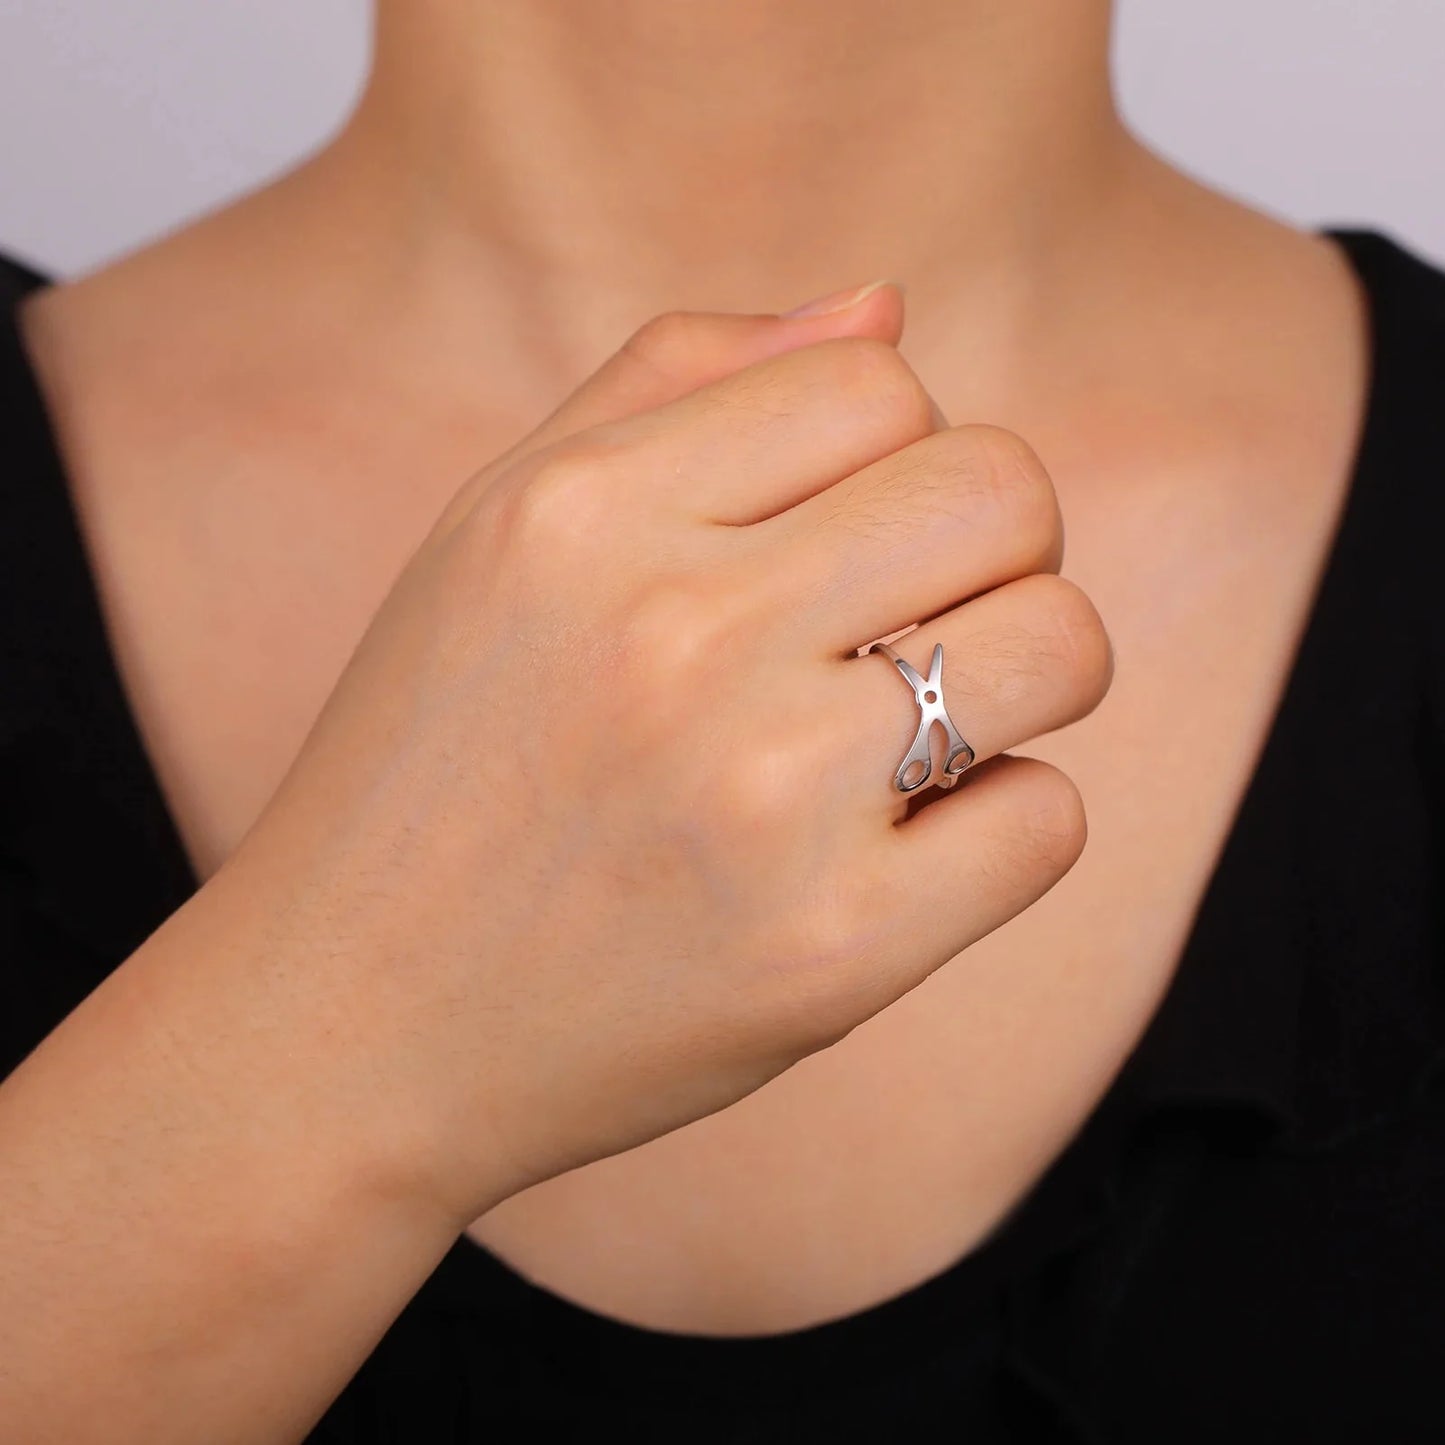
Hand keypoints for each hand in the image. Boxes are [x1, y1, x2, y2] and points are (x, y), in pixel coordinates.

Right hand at [222, 284, 1112, 1224]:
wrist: (350, 1027)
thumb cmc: (429, 772)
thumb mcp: (491, 536)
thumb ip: (674, 384)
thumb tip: (889, 302)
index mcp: (583, 512)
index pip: (878, 377)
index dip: (892, 450)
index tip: (845, 535)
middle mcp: (673, 637)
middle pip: (999, 486)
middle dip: (991, 543)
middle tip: (916, 619)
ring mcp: (759, 800)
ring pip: (1060, 641)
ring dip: (1023, 671)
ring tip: (926, 725)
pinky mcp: (831, 954)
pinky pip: (1047, 820)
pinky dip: (1000, 824)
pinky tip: (903, 846)